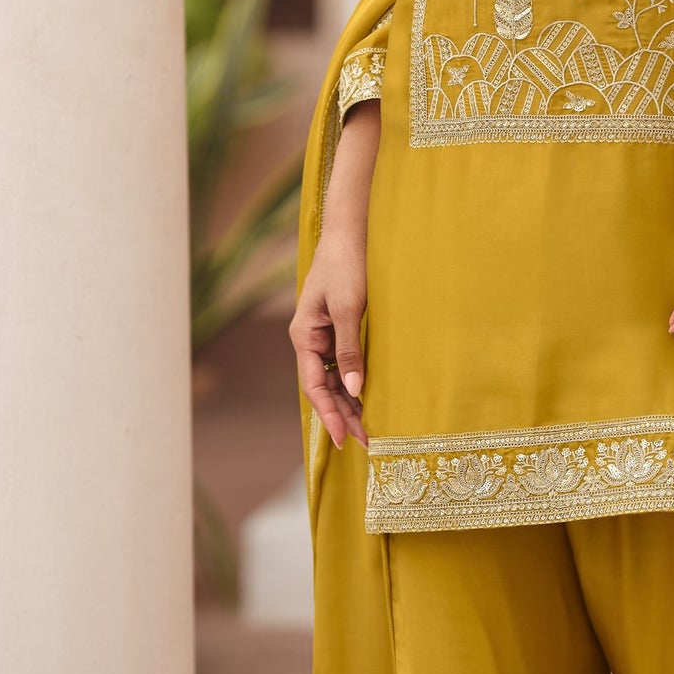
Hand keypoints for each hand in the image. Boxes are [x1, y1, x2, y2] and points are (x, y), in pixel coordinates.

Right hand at [290, 102, 378, 446]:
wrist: (352, 231)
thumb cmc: (348, 266)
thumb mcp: (350, 310)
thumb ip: (350, 352)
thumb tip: (354, 391)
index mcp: (304, 335)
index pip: (314, 386)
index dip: (329, 414)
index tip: (345, 438)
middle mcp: (310, 339)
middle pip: (323, 387)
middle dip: (342, 415)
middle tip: (366, 442)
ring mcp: (324, 334)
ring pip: (334, 378)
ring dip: (349, 402)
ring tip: (369, 428)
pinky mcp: (339, 327)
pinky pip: (343, 363)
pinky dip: (354, 382)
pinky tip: (367, 398)